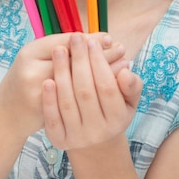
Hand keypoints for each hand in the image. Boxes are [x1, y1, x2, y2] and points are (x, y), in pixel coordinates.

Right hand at [0, 32, 126, 138]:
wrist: (8, 113)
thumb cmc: (28, 78)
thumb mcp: (38, 56)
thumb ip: (63, 46)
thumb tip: (97, 39)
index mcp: (30, 52)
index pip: (65, 41)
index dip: (89, 39)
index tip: (109, 37)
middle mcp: (31, 72)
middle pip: (74, 61)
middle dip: (100, 55)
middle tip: (121, 48)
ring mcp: (38, 96)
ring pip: (78, 83)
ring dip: (103, 72)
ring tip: (123, 64)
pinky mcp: (45, 115)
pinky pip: (77, 103)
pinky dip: (96, 93)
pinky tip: (110, 86)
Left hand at [41, 33, 142, 150]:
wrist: (93, 137)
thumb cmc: (110, 107)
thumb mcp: (128, 99)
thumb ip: (131, 85)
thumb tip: (125, 71)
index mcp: (118, 119)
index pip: (107, 87)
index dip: (99, 62)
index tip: (92, 42)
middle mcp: (98, 131)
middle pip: (85, 92)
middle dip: (79, 61)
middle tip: (75, 38)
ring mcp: (77, 137)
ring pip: (67, 103)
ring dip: (62, 74)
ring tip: (59, 50)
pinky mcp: (59, 139)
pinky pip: (52, 119)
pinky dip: (49, 99)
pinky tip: (47, 80)